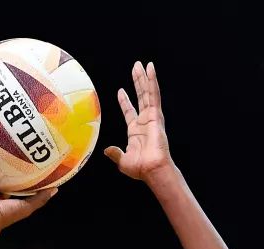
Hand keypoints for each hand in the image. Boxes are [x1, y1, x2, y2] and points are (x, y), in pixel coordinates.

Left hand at [104, 62, 173, 181]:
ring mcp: (151, 117)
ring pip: (147, 93)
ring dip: (144, 78)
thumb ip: (115, 153)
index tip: (120, 91)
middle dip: (137, 83)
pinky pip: (154, 95)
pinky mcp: (156, 115)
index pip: (129, 112)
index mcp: (136, 131)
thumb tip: (106, 150)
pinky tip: (150, 70)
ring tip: (142, 64)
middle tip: (135, 69)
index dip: (125, 102)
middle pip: (140, 97)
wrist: (151, 168)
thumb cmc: (140, 168)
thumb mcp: (122, 161)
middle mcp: (145, 121)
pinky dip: (152, 81)